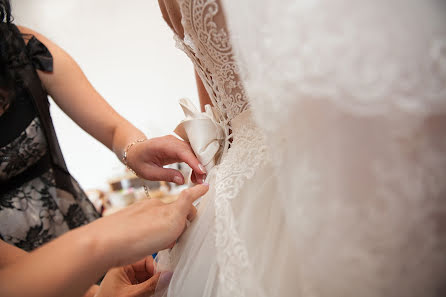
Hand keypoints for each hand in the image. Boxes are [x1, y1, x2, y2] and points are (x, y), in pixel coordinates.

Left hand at [91, 183, 208, 266]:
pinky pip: (144, 228)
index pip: (185, 200)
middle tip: (179, 237)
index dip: (195, 196)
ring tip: (160, 245)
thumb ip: (185, 206)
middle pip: (172, 213)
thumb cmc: (138, 235)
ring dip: (164, 231)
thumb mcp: (171, 220)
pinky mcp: (126, 226)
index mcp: (162, 205)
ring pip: (157, 221)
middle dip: (179, 223)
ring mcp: (137, 216)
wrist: (103, 244)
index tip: (204, 187)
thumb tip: (195, 197)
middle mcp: (150, 208)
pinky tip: (144, 246)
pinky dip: (149, 235)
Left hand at [95, 256, 169, 296]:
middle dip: (154, 277)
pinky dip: (148, 288)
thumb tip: (168, 275)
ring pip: (147, 276)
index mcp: (121, 266)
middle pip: (148, 268)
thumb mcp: (132, 295)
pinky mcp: (127, 287)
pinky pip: (143, 283)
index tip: (163, 278)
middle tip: (158, 287)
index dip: (155, 269)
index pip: (146, 259)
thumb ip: (150, 285)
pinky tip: (147, 294)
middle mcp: (123, 270)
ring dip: (152, 284)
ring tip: (150, 293)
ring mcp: (125, 279)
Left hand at [125, 135, 206, 184]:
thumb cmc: (138, 160)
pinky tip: (195, 175)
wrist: (134, 151)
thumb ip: (165, 175)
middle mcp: (171, 141)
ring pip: (192, 152)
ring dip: (198, 166)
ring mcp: (176, 143)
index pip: (182, 151)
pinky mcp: (178, 147)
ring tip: (198, 180)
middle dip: (199, 166)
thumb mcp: (148, 172)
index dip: (193, 161)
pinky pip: (190, 154)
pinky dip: (194, 164)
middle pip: (190, 151)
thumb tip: (182, 180)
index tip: (202, 171)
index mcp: (162, 145)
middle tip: (201, 181)